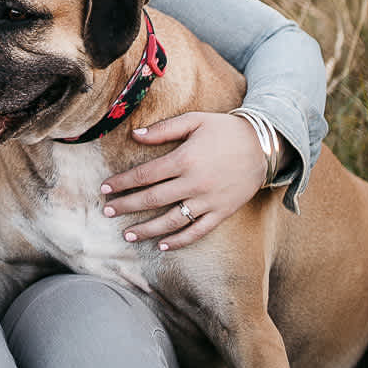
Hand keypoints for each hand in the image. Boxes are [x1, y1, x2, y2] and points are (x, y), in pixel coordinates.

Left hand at [100, 111, 267, 249]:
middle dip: (127, 206)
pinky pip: (198, 231)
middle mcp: (194, 183)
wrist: (263, 146)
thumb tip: (135, 135)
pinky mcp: (222, 212)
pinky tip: (163, 246)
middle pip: (152, 199)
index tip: (104, 188)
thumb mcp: (194, 121)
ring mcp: (209, 201)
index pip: (145, 175)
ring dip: (148, 230)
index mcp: (184, 159)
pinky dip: (180, 241)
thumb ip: (163, 129)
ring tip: (127, 235)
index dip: (122, 182)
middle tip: (107, 212)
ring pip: (172, 220)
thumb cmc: (224, 130)